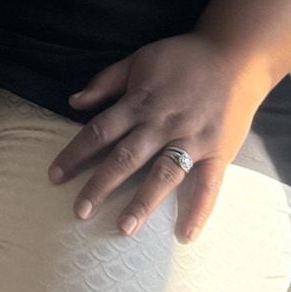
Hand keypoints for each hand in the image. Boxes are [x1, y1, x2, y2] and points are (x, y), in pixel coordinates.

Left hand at [47, 33, 266, 242]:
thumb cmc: (182, 58)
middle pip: (126, 158)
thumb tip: (73, 102)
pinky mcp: (217, 152)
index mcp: (140, 102)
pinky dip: (199, 210)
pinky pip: (208, 185)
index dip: (76, 153)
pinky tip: (186, 234)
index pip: (100, 131)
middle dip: (100, 185)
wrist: (234, 56)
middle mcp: (162, 124)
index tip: (55, 175)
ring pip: (162, 174)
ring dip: (143, 202)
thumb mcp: (138, 60)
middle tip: (80, 211)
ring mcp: (192, 139)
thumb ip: (106, 82)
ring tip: (124, 227)